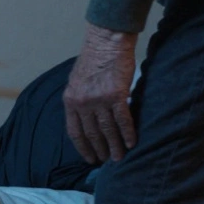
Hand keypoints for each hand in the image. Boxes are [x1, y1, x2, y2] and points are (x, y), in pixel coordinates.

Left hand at [64, 25, 138, 162]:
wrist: (106, 42)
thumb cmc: (93, 59)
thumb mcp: (76, 82)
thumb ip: (79, 100)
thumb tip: (87, 118)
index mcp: (70, 101)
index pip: (75, 132)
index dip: (83, 147)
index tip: (90, 158)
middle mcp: (82, 103)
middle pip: (92, 134)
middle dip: (100, 150)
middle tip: (107, 161)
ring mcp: (99, 100)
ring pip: (108, 130)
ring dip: (115, 146)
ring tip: (120, 157)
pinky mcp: (116, 95)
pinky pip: (122, 120)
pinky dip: (128, 133)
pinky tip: (132, 143)